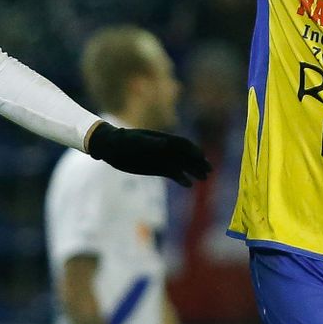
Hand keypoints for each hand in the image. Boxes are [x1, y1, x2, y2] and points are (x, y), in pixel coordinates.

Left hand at [86, 121, 211, 184]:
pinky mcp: (159, 168)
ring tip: (204, 178)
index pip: (183, 144)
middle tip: (209, 171)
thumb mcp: (137, 142)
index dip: (193, 150)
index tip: (201, 157)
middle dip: (198, 162)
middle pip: (187, 156)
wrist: (113, 148)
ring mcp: (164, 159)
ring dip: (194, 171)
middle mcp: (167, 149)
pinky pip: (173, 174)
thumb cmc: (124, 141)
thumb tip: (166, 144)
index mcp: (164, 139)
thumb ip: (152, 144)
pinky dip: (181, 179)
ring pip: (183, 165)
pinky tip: (189, 185)